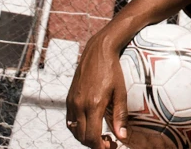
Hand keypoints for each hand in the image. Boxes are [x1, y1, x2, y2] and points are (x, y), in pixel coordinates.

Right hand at [66, 34, 128, 148]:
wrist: (98, 51)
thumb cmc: (113, 70)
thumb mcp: (120, 92)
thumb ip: (120, 115)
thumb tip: (122, 136)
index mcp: (93, 104)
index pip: (91, 137)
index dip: (100, 147)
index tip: (111, 146)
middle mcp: (79, 104)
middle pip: (82, 137)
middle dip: (94, 144)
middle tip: (109, 142)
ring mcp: (72, 101)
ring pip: (74, 130)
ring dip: (85, 137)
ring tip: (100, 135)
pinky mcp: (69, 98)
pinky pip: (70, 120)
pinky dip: (78, 128)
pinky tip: (90, 124)